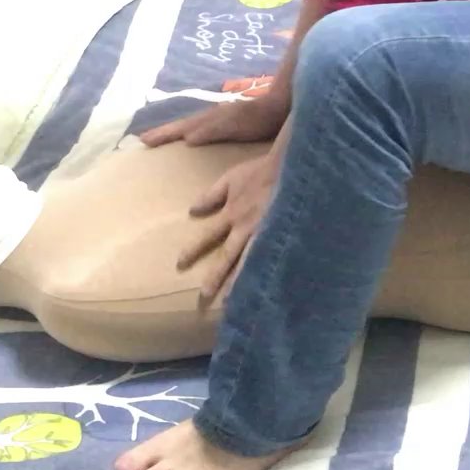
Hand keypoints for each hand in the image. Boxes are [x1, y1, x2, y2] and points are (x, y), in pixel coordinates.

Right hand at [139, 94, 288, 147]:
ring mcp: (220, 118)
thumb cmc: (258, 119)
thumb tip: (187, 138)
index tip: (142, 140)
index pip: (180, 127)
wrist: (280, 107)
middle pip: (182, 125)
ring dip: (176, 132)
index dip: (163, 134)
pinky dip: (193, 133)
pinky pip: (204, 129)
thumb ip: (212, 130)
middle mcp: (210, 117)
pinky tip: (196, 140)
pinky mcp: (230, 123)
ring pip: (192, 126)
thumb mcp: (234, 125)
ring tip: (164, 140)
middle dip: (164, 132)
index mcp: (208, 119)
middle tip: (145, 140)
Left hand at [175, 153, 281, 300]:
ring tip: (234, 301)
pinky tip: (269, 289)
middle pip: (228, 258)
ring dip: (241, 281)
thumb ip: (211, 195)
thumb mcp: (230, 178)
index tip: (179, 263)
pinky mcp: (282, 236)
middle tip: (204, 297)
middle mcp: (246, 229)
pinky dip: (269, 273)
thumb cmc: (260, 171)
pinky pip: (273, 258)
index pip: (208, 235)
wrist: (290, 168)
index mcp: (232, 215)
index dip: (193, 249)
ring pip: (250, 262)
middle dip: (216, 277)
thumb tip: (192, 210)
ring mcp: (265, 234)